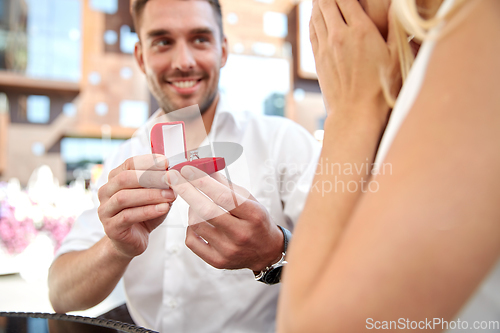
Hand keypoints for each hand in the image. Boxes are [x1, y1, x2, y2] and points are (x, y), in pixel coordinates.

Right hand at [98, 154, 176, 257]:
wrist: (132, 242)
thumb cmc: (143, 215)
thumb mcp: (154, 196)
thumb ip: (161, 185)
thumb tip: (175, 174)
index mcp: (115, 179)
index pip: (129, 163)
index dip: (147, 161)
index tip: (166, 162)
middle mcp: (106, 192)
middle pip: (125, 178)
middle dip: (150, 177)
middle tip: (170, 178)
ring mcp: (105, 210)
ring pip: (124, 197)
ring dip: (150, 195)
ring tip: (170, 195)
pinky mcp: (111, 227)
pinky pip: (128, 216)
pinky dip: (148, 211)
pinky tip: (163, 208)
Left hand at [165, 166, 283, 271]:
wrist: (266, 252)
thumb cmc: (256, 221)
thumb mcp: (250, 199)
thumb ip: (227, 185)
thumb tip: (206, 169)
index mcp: (253, 215)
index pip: (224, 196)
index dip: (202, 181)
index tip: (187, 169)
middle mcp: (241, 234)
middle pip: (206, 210)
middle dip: (186, 190)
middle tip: (173, 177)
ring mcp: (228, 250)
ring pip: (196, 224)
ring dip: (191, 208)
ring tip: (196, 202)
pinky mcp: (217, 261)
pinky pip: (192, 241)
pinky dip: (190, 227)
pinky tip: (197, 222)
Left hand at [310, 0, 399, 125]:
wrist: (355, 113)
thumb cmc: (381, 88)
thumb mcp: (395, 57)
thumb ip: (395, 29)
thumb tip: (397, 7)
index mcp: (361, 31)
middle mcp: (340, 36)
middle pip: (327, 3)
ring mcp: (326, 47)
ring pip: (317, 16)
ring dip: (318, 3)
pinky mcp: (318, 59)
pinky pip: (312, 31)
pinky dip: (313, 19)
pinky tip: (315, 15)